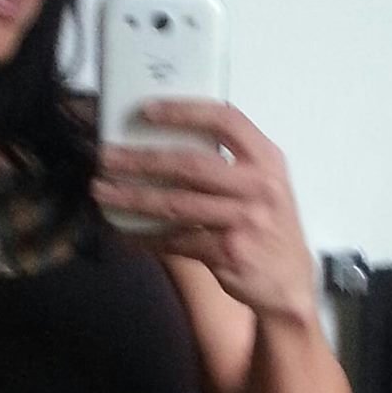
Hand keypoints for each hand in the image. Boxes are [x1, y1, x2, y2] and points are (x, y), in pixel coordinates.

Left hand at [93, 100, 315, 320]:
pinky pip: (175, 240)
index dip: (185, 111)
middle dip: (141, 159)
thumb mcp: (263, 184)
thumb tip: (165, 143)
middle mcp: (258, 186)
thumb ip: (228, 162)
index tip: (147, 110)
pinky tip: (124, 231)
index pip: (225, 120)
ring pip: (176, 204)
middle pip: (190, 164)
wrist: (289, 282)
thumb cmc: (268, 226)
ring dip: (132, 197)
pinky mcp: (228, 252)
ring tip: (102, 190)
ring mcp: (244, 221)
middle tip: (107, 156)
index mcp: (266, 160)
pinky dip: (145, 236)